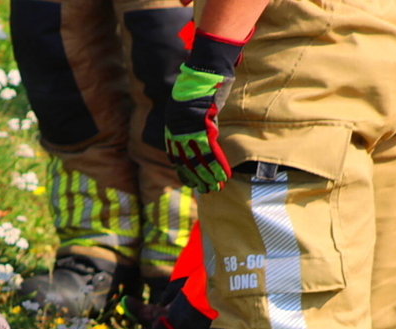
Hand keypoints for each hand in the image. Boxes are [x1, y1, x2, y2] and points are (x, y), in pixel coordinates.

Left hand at [164, 31, 247, 193]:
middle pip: (187, 161)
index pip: (175, 154)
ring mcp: (190, 130)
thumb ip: (189, 119)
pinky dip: (218, 166)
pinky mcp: (204, 128)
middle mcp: (178, 131)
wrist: (204, 72)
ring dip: (208, 176)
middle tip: (202, 190)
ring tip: (214, 188)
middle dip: (195, 177)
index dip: (182, 169)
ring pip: (200, 160)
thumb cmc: (199, 85)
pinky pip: (212, 152)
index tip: (188, 181)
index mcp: (172, 126)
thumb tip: (196, 128)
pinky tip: (223, 177)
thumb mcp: (186, 104)